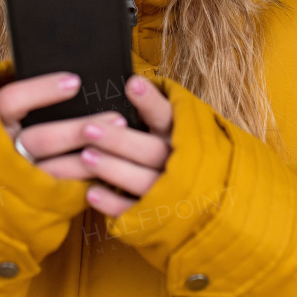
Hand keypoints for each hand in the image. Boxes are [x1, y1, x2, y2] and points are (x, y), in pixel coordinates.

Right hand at [0, 71, 128, 181]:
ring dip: (90, 157)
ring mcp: (16, 177)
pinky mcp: (32, 197)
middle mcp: (1, 150)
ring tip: (119, 143)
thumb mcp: (2, 110)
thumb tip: (69, 75)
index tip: (75, 82)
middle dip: (78, 129)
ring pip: (54, 170)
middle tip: (116, 118)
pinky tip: (110, 169)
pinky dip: (87, 179)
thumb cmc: (2, 130)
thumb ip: (25, 94)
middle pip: (40, 139)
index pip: (11, 100)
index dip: (41, 90)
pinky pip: (62, 190)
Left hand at [75, 73, 172, 216]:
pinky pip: (135, 211)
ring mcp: (170, 191)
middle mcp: (179, 162)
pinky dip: (113, 203)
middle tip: (88, 129)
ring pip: (142, 181)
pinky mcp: (158, 214)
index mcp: (183, 135)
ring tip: (85, 157)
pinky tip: (91, 192)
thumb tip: (127, 81)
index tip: (130, 83)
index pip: (167, 116)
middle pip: (151, 151)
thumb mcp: (175, 126)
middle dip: (119, 140)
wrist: (210, 198)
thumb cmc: (180, 149)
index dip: (150, 101)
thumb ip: (155, 109)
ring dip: (113, 169)